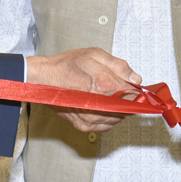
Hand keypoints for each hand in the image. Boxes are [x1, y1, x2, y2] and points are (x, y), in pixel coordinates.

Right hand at [26, 47, 141, 132]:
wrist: (44, 79)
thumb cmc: (66, 65)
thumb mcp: (95, 54)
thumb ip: (119, 66)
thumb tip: (135, 78)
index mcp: (103, 84)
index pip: (133, 95)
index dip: (137, 92)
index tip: (136, 89)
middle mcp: (98, 103)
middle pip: (126, 108)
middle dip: (128, 100)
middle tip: (122, 91)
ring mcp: (90, 117)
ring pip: (117, 119)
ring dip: (119, 110)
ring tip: (110, 97)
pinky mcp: (83, 125)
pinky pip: (106, 126)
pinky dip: (109, 118)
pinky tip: (105, 108)